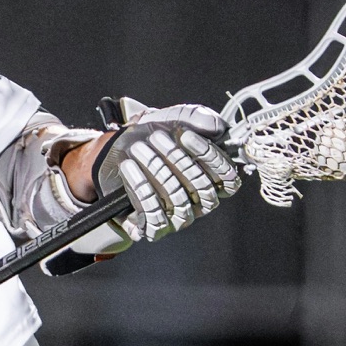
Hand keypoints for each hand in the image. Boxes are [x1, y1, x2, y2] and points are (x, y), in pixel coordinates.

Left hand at [93, 100, 240, 241]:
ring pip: (179, 201)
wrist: (116, 150)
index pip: (229, 179)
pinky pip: (155, 217)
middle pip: (204, 189)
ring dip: (157, 171)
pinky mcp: (154, 227)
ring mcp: (179, 218)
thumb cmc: (154, 136)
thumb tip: (216, 127)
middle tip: (155, 137)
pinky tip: (130, 168)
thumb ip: (198, 117)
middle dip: (178, 160)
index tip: (187, 135)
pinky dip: (142, 191)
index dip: (212, 159)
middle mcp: (200, 203)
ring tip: (138, 148)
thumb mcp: (175, 118)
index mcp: (214, 180)